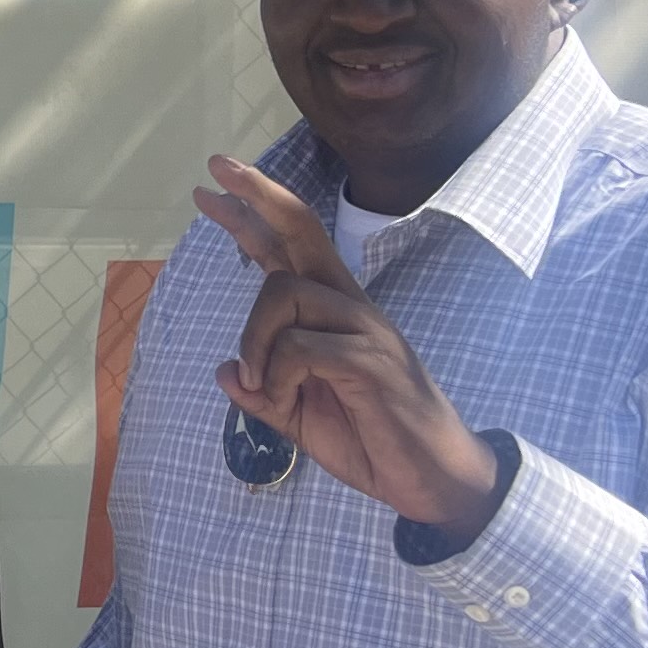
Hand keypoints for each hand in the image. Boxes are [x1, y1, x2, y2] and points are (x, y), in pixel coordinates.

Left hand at [193, 156, 505, 537]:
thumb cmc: (372, 442)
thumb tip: (226, 373)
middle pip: (302, 232)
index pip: (290, 248)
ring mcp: (364, 329)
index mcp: (333, 313)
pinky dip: (276, 373)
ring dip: (254, 338)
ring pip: (284, 293)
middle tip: (215, 166)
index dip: (253, 214)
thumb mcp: (299, 417)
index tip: (212, 183)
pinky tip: (280, 397)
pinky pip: (300, 347)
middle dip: (257, 196)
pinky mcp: (370, 360)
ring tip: (260, 383)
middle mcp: (351, 308)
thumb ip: (263, 394)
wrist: (435, 481)